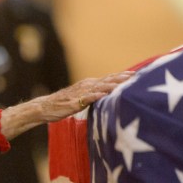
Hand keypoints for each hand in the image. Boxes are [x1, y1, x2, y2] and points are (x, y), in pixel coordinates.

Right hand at [0, 71, 133, 139]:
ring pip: (100, 87)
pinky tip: (104, 95)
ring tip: (125, 84)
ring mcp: (80, 93)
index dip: (123, 76)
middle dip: (123, 78)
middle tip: (137, 76)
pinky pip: (86, 98)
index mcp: (90, 84)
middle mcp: (87, 85)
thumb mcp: (82, 98)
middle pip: (108, 80)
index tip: (138, 74)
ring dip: (113, 85)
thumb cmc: (64, 104)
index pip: (109, 78)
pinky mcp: (74, 102)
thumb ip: (95, 96)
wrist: (45, 107)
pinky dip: (95, 96)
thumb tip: (110, 98)